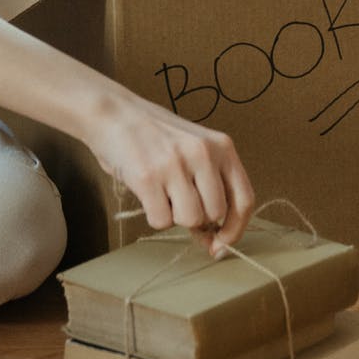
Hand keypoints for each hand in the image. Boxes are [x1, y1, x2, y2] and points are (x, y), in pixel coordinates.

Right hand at [83, 88, 256, 257]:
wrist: (114, 113)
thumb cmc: (155, 137)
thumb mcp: (193, 152)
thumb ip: (209, 187)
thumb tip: (214, 239)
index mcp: (222, 146)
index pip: (244, 199)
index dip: (235, 229)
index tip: (221, 244)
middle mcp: (203, 153)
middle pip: (215, 214)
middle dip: (197, 219)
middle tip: (178, 203)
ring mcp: (176, 164)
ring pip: (191, 220)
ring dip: (175, 216)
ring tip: (162, 193)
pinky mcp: (148, 177)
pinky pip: (161, 221)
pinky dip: (154, 215)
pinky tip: (147, 193)